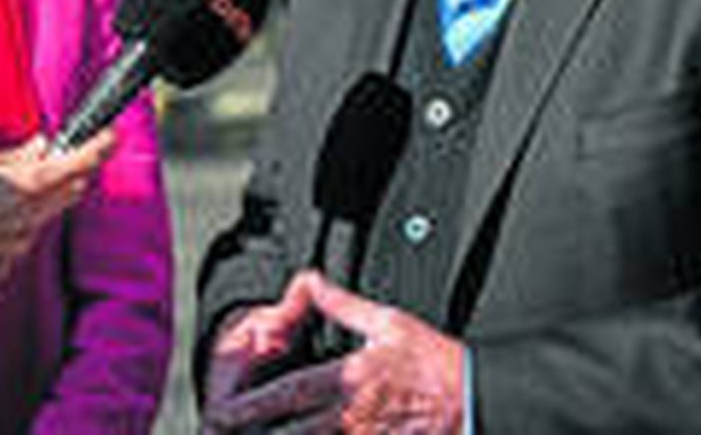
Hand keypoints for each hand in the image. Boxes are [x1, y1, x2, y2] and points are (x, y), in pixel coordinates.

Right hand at [0, 130, 113, 294]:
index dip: (99, 147)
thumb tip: (41, 146)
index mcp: (25, 189)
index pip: (79, 165)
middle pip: (68, 193)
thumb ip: (13, 157)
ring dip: (31, 204)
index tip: (107, 137)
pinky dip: (6, 231)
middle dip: (65, 174)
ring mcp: (15, 249)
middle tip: (50, 158)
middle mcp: (28, 222)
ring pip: (39, 219)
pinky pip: (14, 245)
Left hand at [203, 271, 465, 434]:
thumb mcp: (388, 321)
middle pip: (292, 434)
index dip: (251, 406)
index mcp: (348, 378)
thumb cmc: (434, 360)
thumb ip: (342, 304)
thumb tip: (311, 281)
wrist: (477, 396)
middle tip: (223, 433)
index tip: (223, 414)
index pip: (288, 394)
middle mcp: (351, 415)